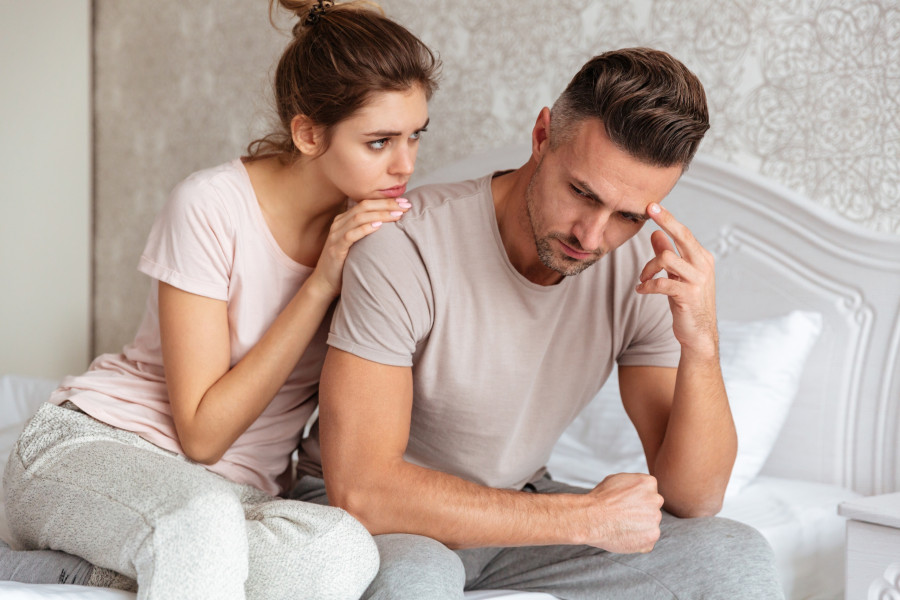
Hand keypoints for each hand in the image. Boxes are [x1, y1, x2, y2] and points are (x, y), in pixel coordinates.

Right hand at [308, 198, 410, 298]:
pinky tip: (378, 227)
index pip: (367, 203)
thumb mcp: (357, 243)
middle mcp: (339, 224)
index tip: (405, 201)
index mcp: (344, 219)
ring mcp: (336, 235)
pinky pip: (350, 235)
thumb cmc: (345, 262)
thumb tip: (392, 224)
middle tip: (405, 205)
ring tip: (397, 215)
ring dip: (380, 215)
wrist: (325, 282)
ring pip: (359, 218)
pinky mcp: (335, 249)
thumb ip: (368, 231)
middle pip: (364, 206)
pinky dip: (365, 229)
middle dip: (386, 204)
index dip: (386, 200)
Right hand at [583, 473, 663, 552]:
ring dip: (639, 527)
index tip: (626, 503)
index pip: (649, 492)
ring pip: (650, 525)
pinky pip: (647, 540)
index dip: (636, 499)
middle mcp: (656, 500)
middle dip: (641, 513)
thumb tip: (639, 489)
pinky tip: (624, 535)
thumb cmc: (600, 498)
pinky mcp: (651, 538)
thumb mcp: (618, 479)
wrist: (591, 518)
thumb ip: (634, 484)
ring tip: (621, 525)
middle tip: (624, 515)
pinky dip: (638, 541)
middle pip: (652, 508)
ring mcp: (655, 520)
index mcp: (649, 483)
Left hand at [635, 203, 717, 356]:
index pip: (684, 232)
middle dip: (665, 221)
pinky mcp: (688, 295)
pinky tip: (641, 290)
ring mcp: (697, 280)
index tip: (652, 205)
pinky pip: (662, 283)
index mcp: (701, 257)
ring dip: (648, 268)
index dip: (668, 218)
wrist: (698, 332)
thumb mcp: (677, 275)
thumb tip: (655, 233)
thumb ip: (667, 253)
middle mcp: (702, 265)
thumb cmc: (686, 302)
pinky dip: (647, 285)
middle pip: (683, 235)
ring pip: (666, 258)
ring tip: (642, 279)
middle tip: (649, 210)